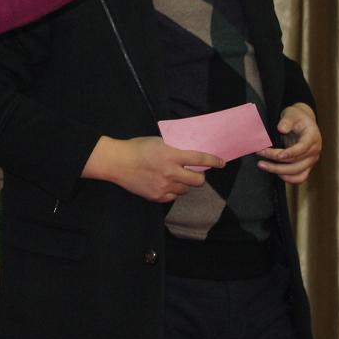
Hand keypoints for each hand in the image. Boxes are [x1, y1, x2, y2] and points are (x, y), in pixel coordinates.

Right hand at [85, 136, 223, 202]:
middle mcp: (170, 172)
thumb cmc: (137, 148)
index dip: (214, 161)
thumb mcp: (158, 141)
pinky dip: (173, 191)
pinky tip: (164, 183)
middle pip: (198, 180)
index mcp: (171, 155)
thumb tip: (191, 155)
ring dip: (184, 183)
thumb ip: (175, 148)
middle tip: (194, 173)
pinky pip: (173, 196)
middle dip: (199, 176)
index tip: (221, 163)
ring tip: (174, 177)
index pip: (200, 159)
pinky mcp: (157, 196)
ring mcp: (164, 186)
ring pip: (186, 189)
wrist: (117, 163)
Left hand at [257, 102, 320, 183]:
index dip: (290, 153)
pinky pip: (300, 177)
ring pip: (297, 172)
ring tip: (262, 165)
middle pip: (297, 162)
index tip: (277, 155)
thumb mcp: (291, 114)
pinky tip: (275, 173)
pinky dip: (289, 178)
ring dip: (279, 171)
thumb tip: (281, 129)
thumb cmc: (297, 118)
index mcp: (312, 138)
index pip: (302, 148)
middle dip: (277, 162)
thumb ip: (287, 121)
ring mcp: (311, 160)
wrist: (303, 122)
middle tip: (260, 157)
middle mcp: (314, 151)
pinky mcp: (306, 166)